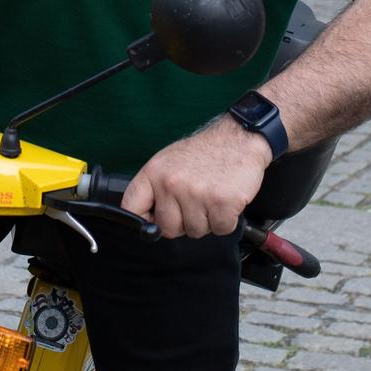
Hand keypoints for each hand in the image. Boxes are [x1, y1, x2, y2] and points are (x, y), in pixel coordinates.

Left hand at [122, 118, 272, 238]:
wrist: (238, 138)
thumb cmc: (205, 153)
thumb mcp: (169, 162)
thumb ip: (155, 188)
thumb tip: (146, 220)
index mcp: (154, 172)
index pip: (132, 207)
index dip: (143, 221)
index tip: (152, 223)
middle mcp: (171, 183)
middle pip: (168, 229)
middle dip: (184, 222)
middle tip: (196, 201)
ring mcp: (196, 193)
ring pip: (196, 231)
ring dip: (207, 220)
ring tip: (212, 196)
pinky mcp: (221, 202)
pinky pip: (221, 229)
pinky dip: (226, 220)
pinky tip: (226, 199)